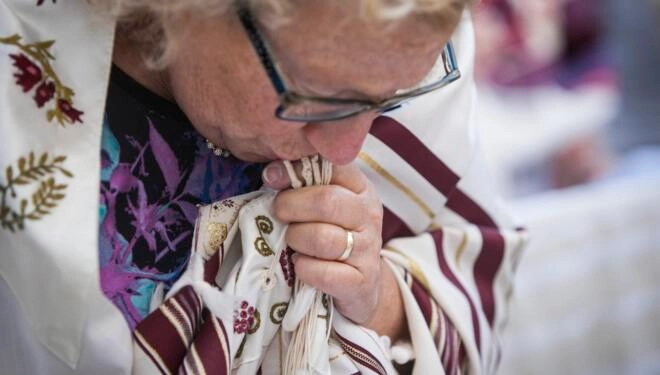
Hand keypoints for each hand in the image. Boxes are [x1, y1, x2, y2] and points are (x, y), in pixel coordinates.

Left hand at [262, 160, 402, 335]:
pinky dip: (303, 268)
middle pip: (326, 202)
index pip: (334, 167)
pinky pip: (322, 272)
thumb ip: (305, 185)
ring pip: (321, 238)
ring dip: (296, 239)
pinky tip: (301, 264)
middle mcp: (369, 216)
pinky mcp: (360, 282)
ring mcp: (368, 250)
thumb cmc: (333, 235)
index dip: (297, 169)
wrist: (359, 284)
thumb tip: (271, 172)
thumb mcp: (325, 205)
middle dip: (290, 206)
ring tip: (292, 242)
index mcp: (361, 189)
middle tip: (278, 213)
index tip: (271, 176)